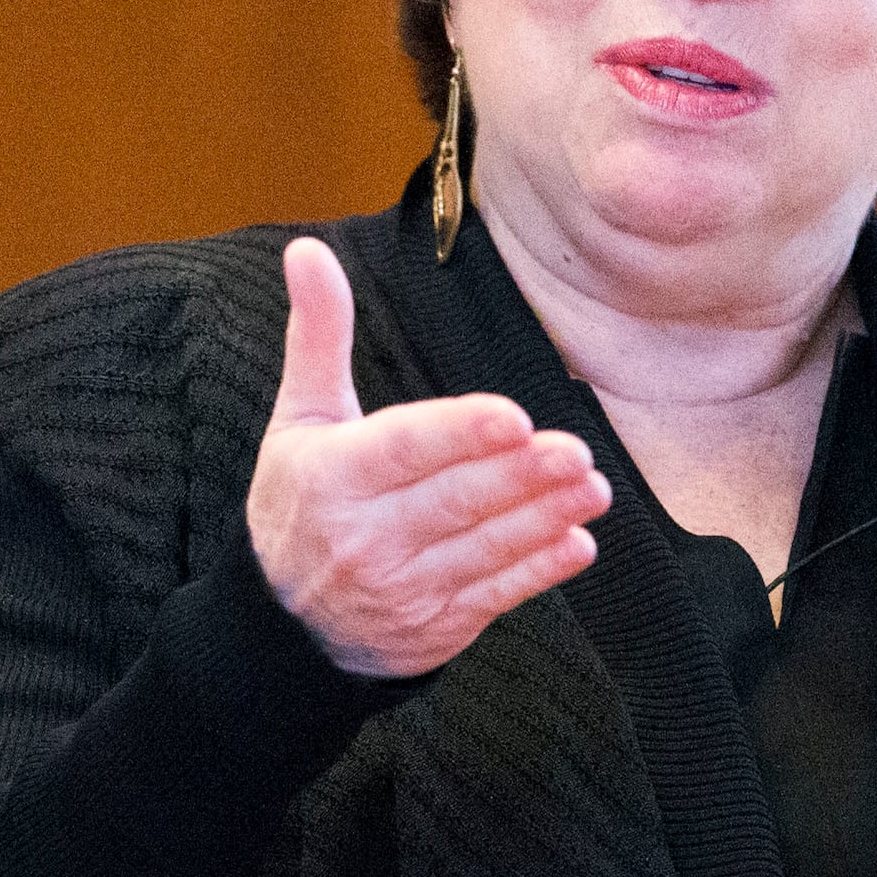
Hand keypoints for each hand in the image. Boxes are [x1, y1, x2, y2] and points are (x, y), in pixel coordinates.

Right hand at [246, 237, 607, 677]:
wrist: (282, 627)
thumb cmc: (300, 502)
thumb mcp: (299, 419)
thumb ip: (318, 336)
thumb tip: (307, 250)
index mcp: (332, 476)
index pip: (402, 450)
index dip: (459, 435)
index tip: (514, 418)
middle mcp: (365, 536)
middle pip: (453, 501)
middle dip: (519, 478)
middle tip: (576, 451)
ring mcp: (403, 588)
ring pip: (483, 550)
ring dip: (543, 519)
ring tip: (593, 488)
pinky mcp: (436, 625)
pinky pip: (494, 597)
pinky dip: (538, 573)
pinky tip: (578, 544)